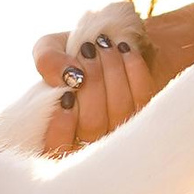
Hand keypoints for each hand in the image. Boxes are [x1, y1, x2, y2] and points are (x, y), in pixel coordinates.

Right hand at [30, 0, 154, 155]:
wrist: (109, 45)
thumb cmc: (73, 55)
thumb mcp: (50, 49)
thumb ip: (48, 60)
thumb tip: (69, 76)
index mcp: (60, 133)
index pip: (56, 149)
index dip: (61, 126)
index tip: (65, 93)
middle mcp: (90, 141)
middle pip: (92, 125)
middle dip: (91, 82)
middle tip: (87, 51)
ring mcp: (121, 131)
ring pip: (119, 110)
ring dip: (111, 69)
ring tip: (103, 45)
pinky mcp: (146, 114)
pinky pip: (142, 95)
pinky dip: (132, 67)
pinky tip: (122, 48)